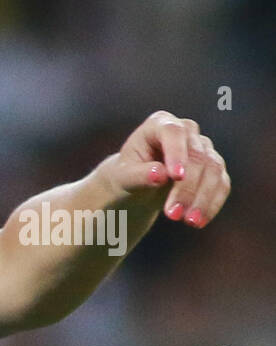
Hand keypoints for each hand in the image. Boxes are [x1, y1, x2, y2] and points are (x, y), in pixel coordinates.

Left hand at [99, 110, 231, 227]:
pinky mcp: (214, 168)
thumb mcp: (123, 176)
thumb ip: (138, 174)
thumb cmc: (125, 175)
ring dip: (203, 198)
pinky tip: (200, 221)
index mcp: (160, 124)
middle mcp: (186, 131)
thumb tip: (160, 175)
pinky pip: (221, 183)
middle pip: (196, 156)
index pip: (173, 133)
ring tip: (189, 222)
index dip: (177, 153)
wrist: (137, 183)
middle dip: (187, 187)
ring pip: (213, 170)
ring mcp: (203, 148)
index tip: (176, 176)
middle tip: (173, 215)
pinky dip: (212, 203)